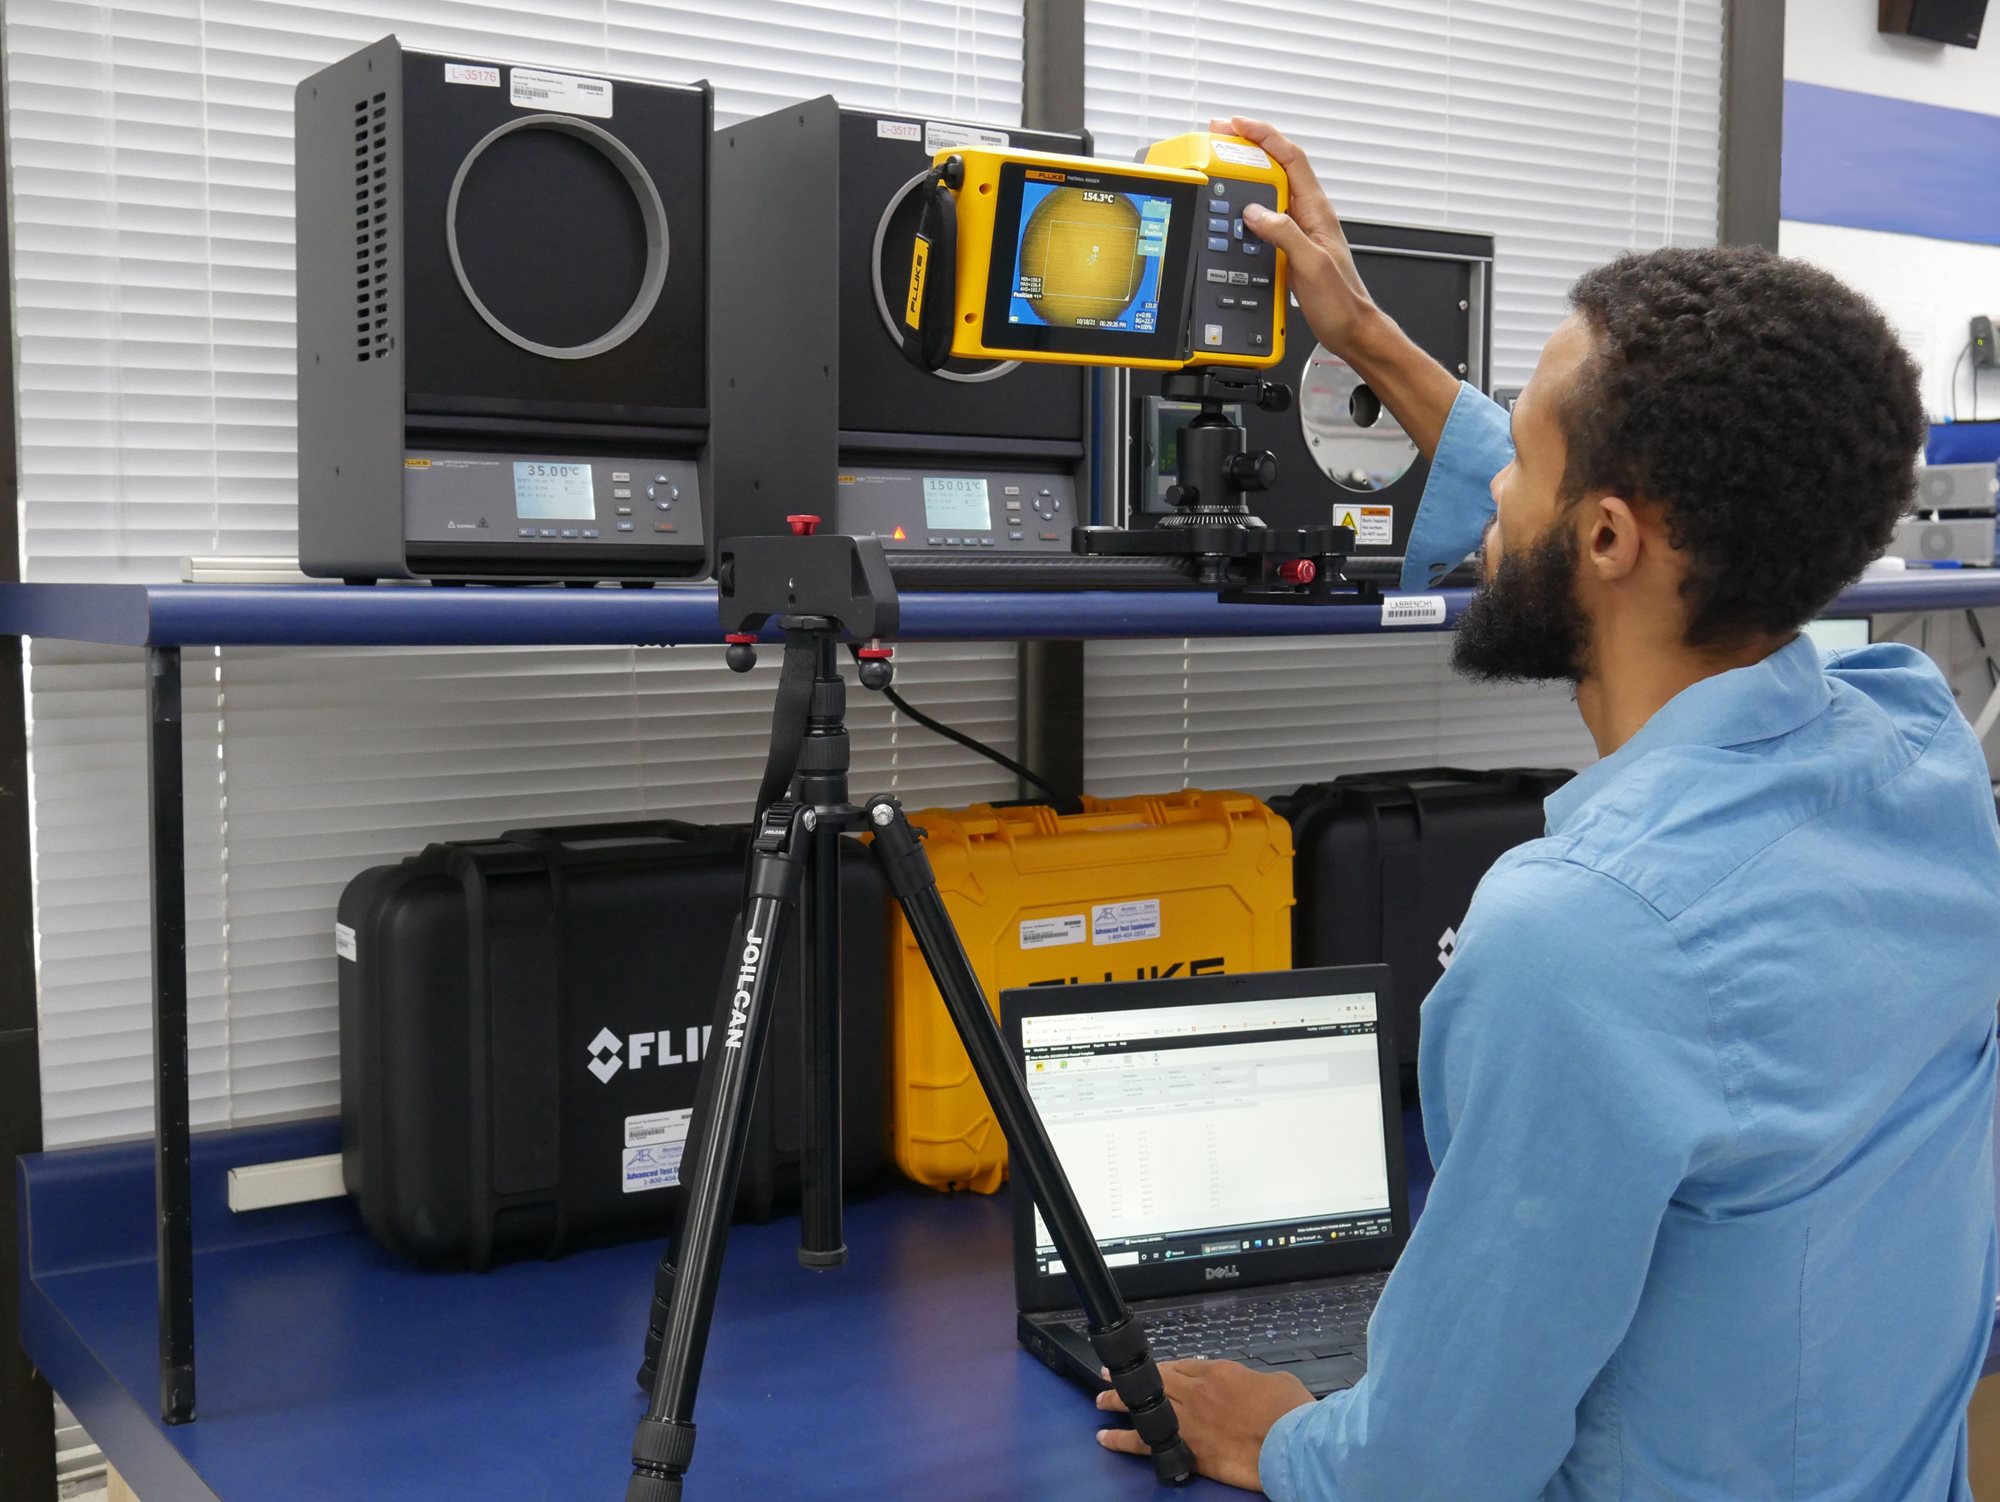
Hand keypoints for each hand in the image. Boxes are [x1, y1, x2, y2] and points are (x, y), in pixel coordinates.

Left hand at [1096, 1360, 1315, 1491]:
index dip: (1164, 1368)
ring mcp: (1189, 1420)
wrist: (1291, 1443)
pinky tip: (1109, 1438)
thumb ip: (1253, 1383)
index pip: (1183, 1365)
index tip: (1154, 1370)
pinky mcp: (1188, 1448)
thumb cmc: (1291, 1414)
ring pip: (1144, 1406)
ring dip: (1119, 1403)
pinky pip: (1147, 1442)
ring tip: (1101, 1401)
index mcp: (1220, 1373)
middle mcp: (1198, 1393)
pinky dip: (1124, 1440)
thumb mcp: (1277, 1383)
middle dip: (1132, 1379)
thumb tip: (1251, 1390)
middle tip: (1110, 1375)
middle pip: (1156, 1381)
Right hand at [1209, 116, 1377, 359]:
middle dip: (1247, 149)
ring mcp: (1299, 231)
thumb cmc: (1341, 302)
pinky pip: (1265, 219)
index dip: (1264, 135)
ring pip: (1268, 192)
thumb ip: (1284, 233)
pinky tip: (1232, 215)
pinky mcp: (1290, 248)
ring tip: (1219, 170)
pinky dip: (1246, 210)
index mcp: (1317, 211)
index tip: (1237, 125)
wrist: (1351, 330)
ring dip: (1244, 178)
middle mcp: (1308, 215)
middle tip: (1219, 140)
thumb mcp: (1311, 265)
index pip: (1291, 158)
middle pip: (1276, 168)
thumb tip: (1255, 211)